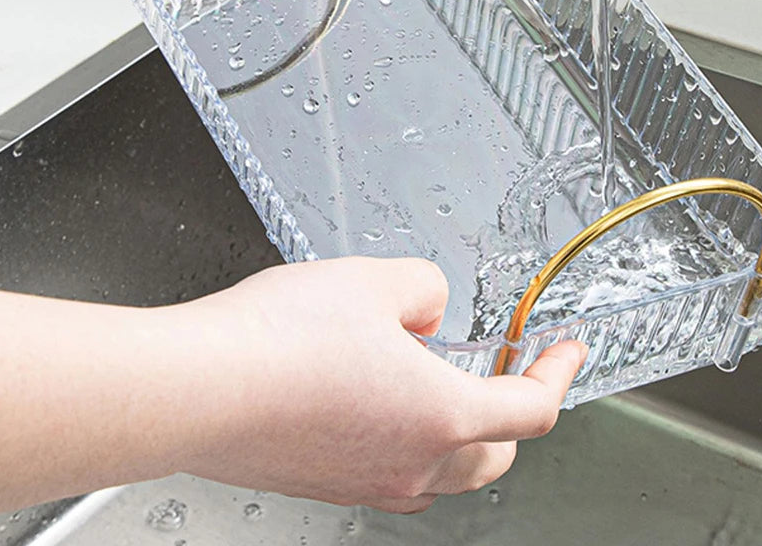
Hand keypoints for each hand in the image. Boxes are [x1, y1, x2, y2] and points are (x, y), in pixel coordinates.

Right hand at [165, 257, 585, 512]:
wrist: (196, 388)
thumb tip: (429, 309)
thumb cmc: (278, 340)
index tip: (566, 351)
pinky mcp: (322, 482)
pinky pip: (391, 470)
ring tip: (438, 378)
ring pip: (443, 473)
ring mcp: (363, 481)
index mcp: (441, 416)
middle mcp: (409, 464)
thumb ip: (424, 288)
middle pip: (494, 455)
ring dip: (460, 431)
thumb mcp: (376, 279)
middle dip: (513, 411)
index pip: (531, 408)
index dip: (558, 373)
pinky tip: (377, 395)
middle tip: (505, 369)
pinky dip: (408, 439)